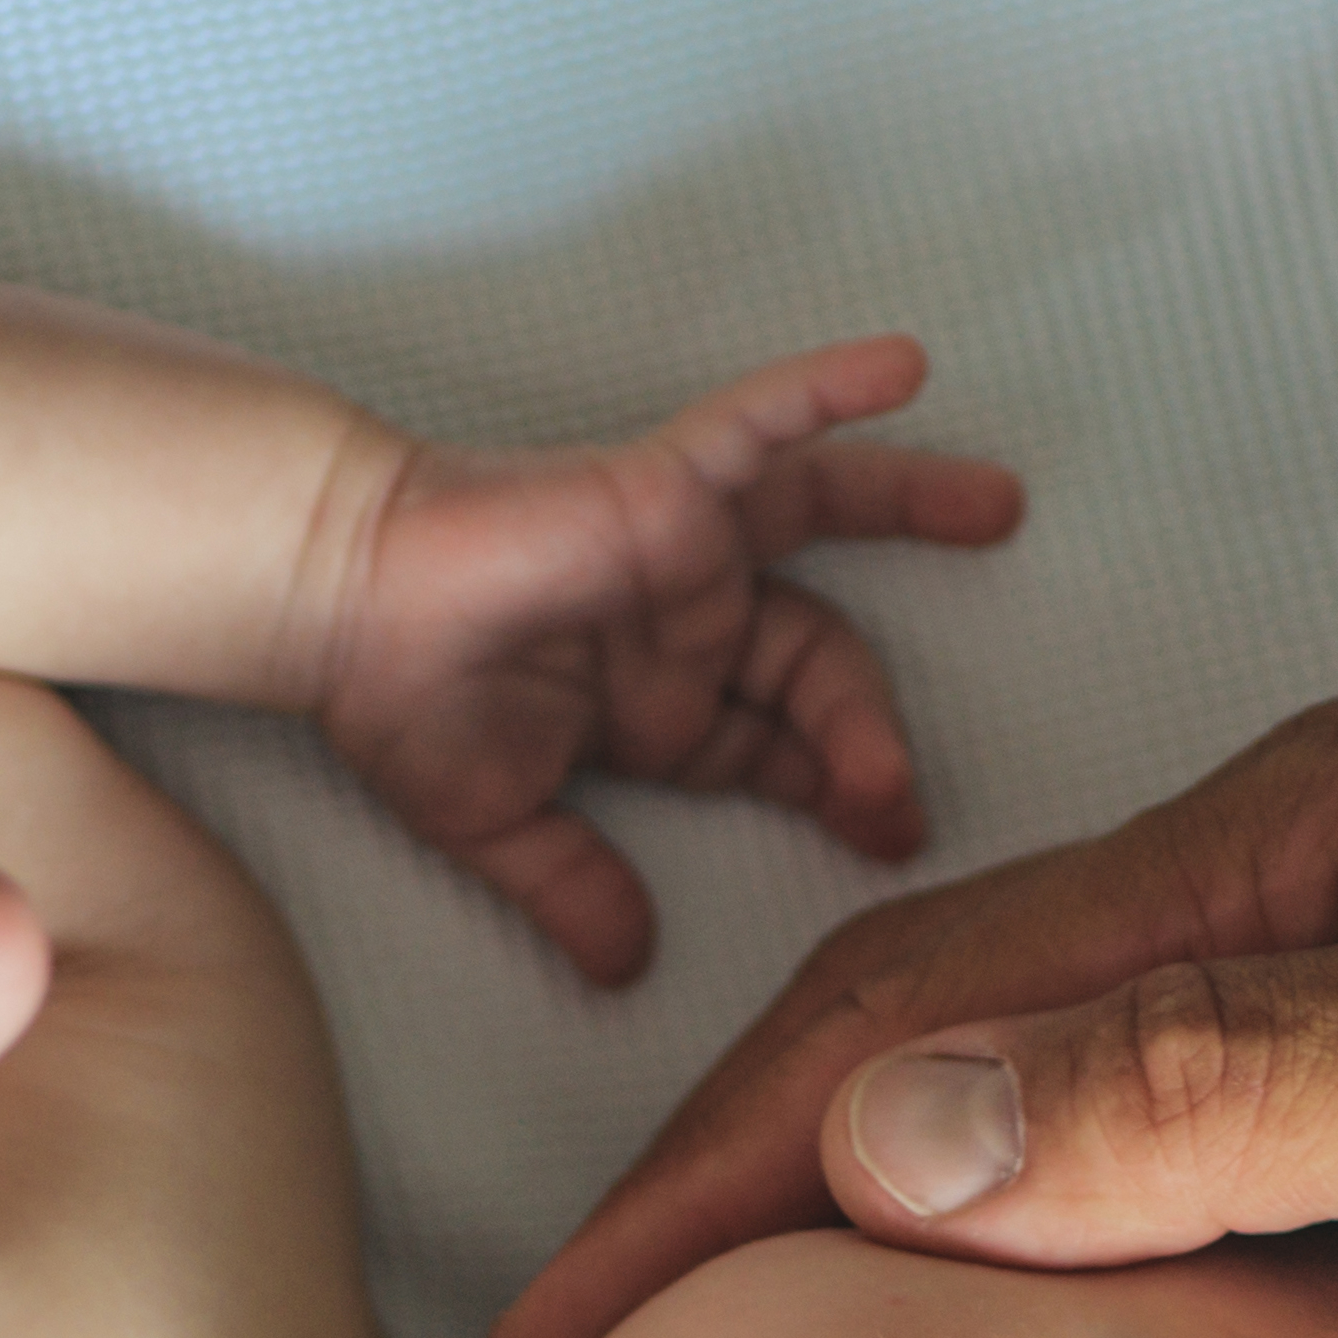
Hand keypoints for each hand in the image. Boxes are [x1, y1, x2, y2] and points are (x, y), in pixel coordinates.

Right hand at [312, 337, 1019, 985]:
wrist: (336, 605)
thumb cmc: (399, 702)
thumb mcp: (497, 824)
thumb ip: (572, 889)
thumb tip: (627, 972)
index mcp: (659, 703)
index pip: (779, 747)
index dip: (839, 789)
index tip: (887, 840)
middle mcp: (686, 619)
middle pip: (821, 660)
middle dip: (870, 728)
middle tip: (904, 795)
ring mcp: (681, 545)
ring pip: (820, 517)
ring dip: (910, 503)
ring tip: (1000, 508)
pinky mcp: (662, 481)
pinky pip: (758, 423)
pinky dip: (827, 392)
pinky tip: (906, 364)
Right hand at [492, 695, 1337, 1337]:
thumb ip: (1219, 1089)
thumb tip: (899, 1127)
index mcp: (1303, 862)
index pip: (915, 1012)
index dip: (714, 1175)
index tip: (563, 1337)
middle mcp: (1324, 913)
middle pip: (948, 1054)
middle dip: (740, 1210)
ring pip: (1059, 1132)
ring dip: (878, 1255)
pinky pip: (1190, 1199)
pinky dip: (1053, 1290)